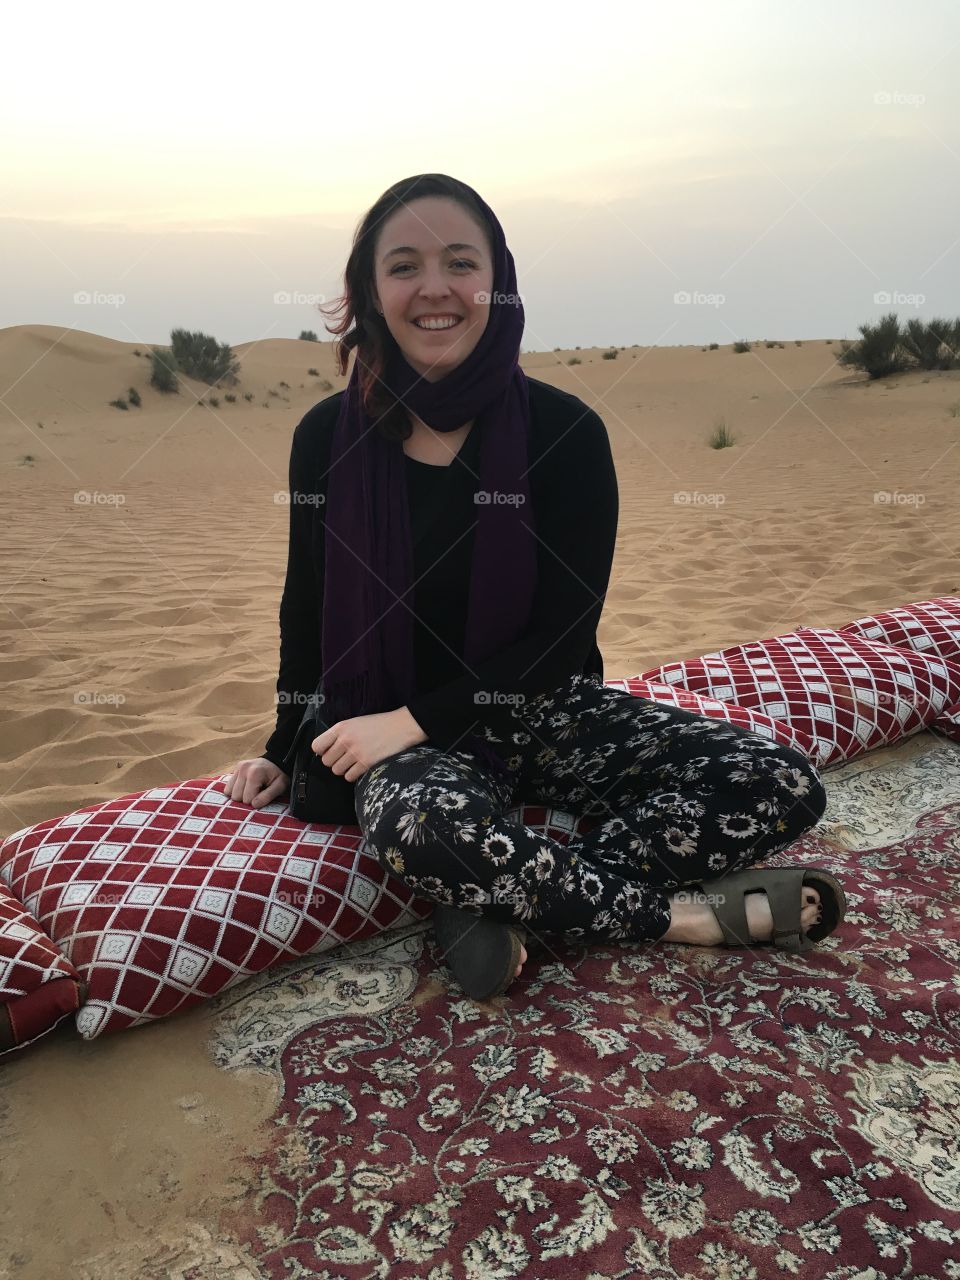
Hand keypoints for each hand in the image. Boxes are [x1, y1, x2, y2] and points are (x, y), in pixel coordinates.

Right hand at [222, 757, 289, 808]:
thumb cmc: (279, 776)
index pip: (247, 799)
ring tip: (251, 789)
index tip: (263, 795)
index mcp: (254, 773)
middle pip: (236, 796)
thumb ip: (268, 796)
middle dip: (246, 799)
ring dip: (239, 795)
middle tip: (257, 792)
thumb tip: (254, 805)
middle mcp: (243, 769)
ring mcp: (237, 768)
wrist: (276, 762)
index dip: (255, 801)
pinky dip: (235, 790)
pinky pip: (227, 788)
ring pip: (229, 793)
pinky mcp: (234, 769)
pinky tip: (245, 787)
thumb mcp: (280, 786)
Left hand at [312, 707, 426, 782]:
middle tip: (345, 758)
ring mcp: (355, 752)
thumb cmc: (379, 724)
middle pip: (326, 761)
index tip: (330, 751)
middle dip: (335, 761)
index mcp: (341, 728)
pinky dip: (354, 775)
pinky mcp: (366, 763)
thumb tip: (324, 750)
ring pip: (337, 771)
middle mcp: (345, 740)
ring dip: (344, 769)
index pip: (316, 745)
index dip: (322, 751)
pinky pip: (349, 777)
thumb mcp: (355, 722)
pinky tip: (361, 767)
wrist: (402, 726)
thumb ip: (339, 734)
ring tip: (354, 762)